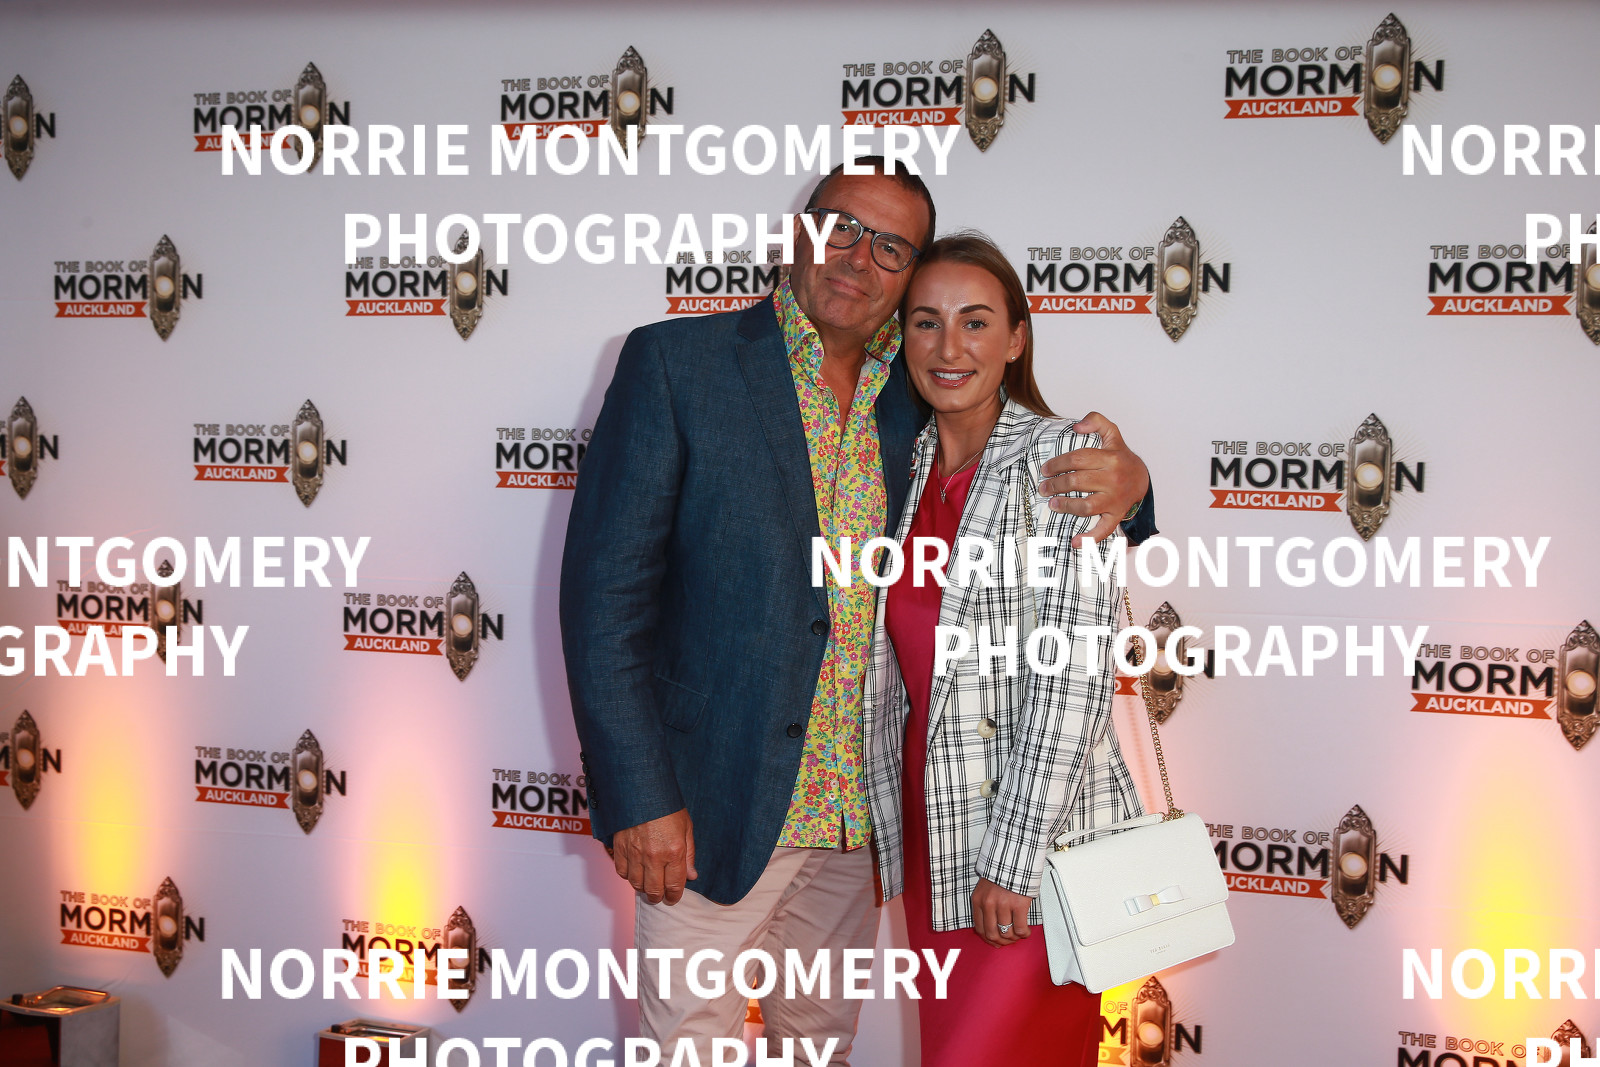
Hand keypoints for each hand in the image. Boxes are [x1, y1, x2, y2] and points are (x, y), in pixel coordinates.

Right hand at [608, 809, 696, 904]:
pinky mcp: (620, 848)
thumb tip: (691, 875)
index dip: (674, 897)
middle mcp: (654, 857)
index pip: (674, 886)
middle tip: (660, 895)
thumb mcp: (686, 828)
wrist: (642, 789)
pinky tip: (634, 871)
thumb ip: (689, 854)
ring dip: (643, 888)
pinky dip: (628, 876)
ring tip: (648, 883)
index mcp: (674, 852)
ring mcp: (635, 854)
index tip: (673, 898)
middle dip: (658, 897)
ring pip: (636, 884)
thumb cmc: (667, 807)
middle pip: (654, 891)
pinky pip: (622, 872)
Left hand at [971, 877, 1031, 947]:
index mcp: (977, 900)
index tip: (995, 941)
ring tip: (1018, 935)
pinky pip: (1020, 928)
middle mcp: (988, 904)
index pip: (979, 928)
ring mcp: (1003, 905)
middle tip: (1008, 941)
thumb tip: (991, 927)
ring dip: (1013, 938)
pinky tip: (1025, 932)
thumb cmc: (1001, 873)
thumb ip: (985, 905)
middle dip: (1001, 942)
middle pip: (992, 934)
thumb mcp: (985, 888)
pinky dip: (1024, 934)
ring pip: (1006, 933)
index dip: (988, 939)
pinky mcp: (1019, 905)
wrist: (1014, 857)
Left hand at [1037, 411, 1150, 547]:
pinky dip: (1089, 539)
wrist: (1142, 479)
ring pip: (1086, 506)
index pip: (1078, 459)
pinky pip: (1104, 530)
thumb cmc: (1121, 457)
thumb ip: (1096, 421)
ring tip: (1052, 503)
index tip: (1045, 469)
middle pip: (1078, 482)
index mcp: (1111, 458)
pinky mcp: (1116, 515)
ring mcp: (1115, 499)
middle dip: (1056, 485)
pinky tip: (1074, 542)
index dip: (1058, 464)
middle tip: (1044, 487)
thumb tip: (1077, 426)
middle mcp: (1114, 479)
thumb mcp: (1112, 434)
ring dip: (1066, 507)